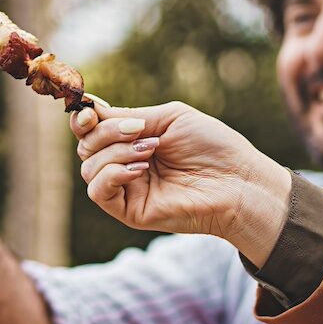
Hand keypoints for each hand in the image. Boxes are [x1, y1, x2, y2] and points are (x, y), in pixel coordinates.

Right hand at [71, 101, 291, 266]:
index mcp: (133, 141)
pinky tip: (140, 170)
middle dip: (106, 132)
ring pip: (89, 167)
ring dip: (115, 152)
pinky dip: (112, 174)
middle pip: (86, 147)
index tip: (91, 112)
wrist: (238, 181)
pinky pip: (98, 192)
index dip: (84, 120)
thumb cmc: (213, 147)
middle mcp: (125, 164)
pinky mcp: (129, 211)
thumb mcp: (170, 118)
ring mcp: (126, 189)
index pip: (91, 131)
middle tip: (139, 130)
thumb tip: (91, 112)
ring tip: (150, 150)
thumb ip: (129, 115)